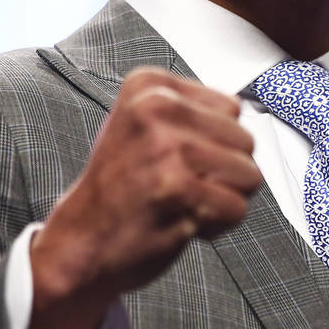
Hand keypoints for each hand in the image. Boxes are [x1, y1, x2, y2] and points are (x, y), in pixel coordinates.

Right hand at [17, 67, 261, 328]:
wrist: (80, 242)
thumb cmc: (118, 187)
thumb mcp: (141, 125)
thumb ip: (192, 112)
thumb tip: (243, 116)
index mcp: (150, 86)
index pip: (231, 109)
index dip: (214, 142)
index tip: (176, 158)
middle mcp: (157, 107)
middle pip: (245, 140)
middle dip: (223, 172)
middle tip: (179, 185)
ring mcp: (168, 148)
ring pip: (248, 174)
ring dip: (222, 198)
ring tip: (181, 202)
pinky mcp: (178, 188)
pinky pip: (237, 208)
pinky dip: (217, 224)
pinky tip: (181, 221)